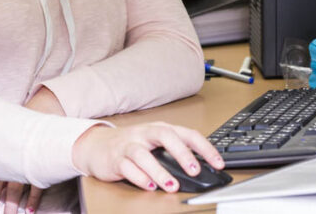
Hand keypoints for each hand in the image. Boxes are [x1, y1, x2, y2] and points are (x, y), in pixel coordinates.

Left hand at [0, 87, 61, 212]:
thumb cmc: (19, 124)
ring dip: (11, 206)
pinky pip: (37, 184)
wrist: (43, 108)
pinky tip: (29, 210)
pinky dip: (33, 198)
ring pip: (14, 189)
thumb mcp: (0, 133)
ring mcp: (24, 161)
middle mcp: (6, 158)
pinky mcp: (41, 163)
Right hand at [71, 122, 224, 193]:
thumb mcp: (155, 144)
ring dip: (159, 171)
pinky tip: (148, 186)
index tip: (218, 163)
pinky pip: (127, 167)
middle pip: (165, 136)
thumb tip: (202, 170)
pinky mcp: (115, 159)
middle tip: (194, 170)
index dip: (204, 147)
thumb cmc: (132, 144)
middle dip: (181, 153)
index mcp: (160, 129)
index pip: (186, 133)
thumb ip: (175, 153)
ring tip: (171, 186)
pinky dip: (138, 177)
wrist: (97, 144)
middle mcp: (145, 134)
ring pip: (143, 154)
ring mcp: (129, 145)